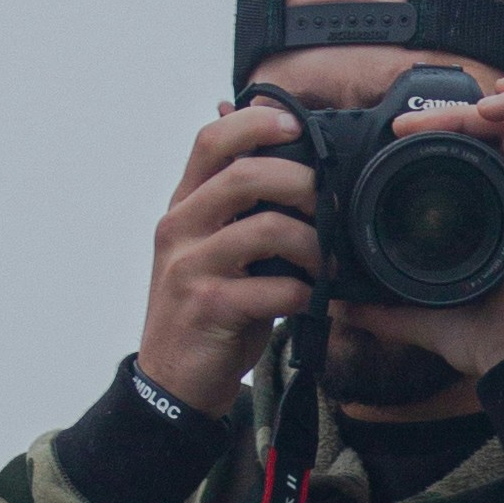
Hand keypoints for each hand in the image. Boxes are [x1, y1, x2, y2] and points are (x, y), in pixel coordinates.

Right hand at [135, 103, 317, 417]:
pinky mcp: (209, 307)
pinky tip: (311, 299)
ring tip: (328, 262)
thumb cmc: (208, 309)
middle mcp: (180, 228)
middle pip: (245, 174)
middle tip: (330, 203)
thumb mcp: (213, 248)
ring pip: (267, 228)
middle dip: (301, 182)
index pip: (211, 141)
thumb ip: (237, 207)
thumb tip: (276, 152)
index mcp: (183, 207)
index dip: (256, 121)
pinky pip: (274, 286)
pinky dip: (305, 291)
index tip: (296, 124)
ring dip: (313, 243)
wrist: (173, 381)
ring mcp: (190, 267)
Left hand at [342, 78, 503, 381]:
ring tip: (448, 113)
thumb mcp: (424, 310)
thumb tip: (343, 305)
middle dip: (457, 115)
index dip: (455, 130)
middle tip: (409, 126)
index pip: (493, 148)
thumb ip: (384, 307)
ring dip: (486, 105)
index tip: (405, 135)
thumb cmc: (488, 336)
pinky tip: (488, 109)